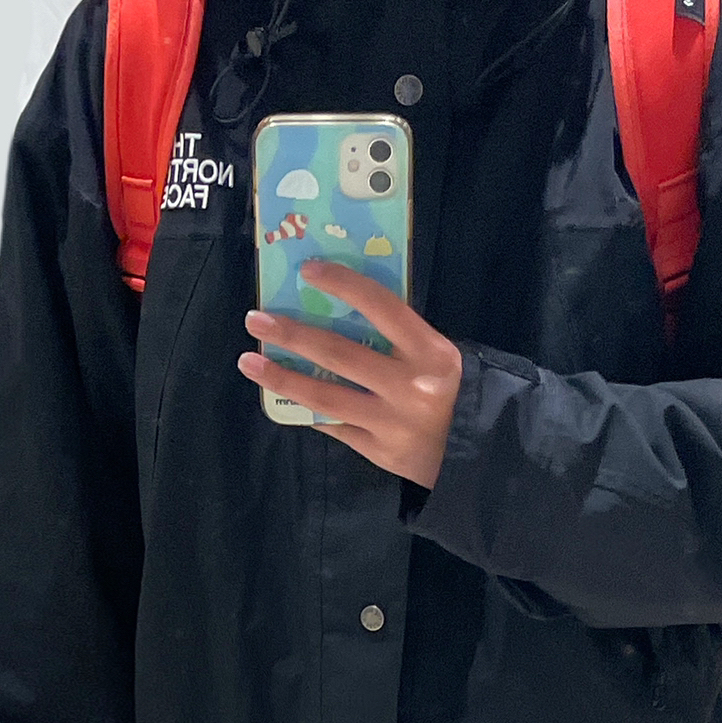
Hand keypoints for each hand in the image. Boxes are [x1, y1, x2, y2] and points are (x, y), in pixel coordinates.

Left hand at [239, 261, 463, 486]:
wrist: (471, 452)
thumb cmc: (447, 390)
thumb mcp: (434, 354)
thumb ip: (397, 334)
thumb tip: (338, 303)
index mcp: (429, 352)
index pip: (381, 306)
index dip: (342, 284)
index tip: (306, 270)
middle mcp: (410, 387)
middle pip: (340, 353)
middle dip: (293, 334)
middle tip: (256, 319)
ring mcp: (392, 423)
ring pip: (326, 396)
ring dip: (282, 377)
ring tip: (250, 361)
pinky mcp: (378, 450)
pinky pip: (334, 426)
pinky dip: (307, 409)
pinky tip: (282, 394)